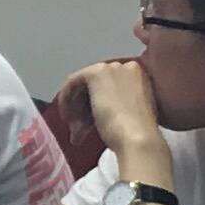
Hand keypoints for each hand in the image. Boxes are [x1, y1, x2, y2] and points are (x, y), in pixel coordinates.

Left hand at [72, 58, 164, 172]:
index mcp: (138, 76)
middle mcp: (125, 67)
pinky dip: (66, 98)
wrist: (138, 137)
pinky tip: (67, 116)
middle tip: (79, 130)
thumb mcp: (128, 115)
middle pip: (95, 86)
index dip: (95, 107)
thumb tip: (91, 116)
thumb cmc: (137, 134)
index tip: (89, 125)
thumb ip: (113, 106)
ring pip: (83, 85)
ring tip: (76, 130)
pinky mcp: (95, 73)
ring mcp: (111, 68)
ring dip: (76, 107)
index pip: (109, 88)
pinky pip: (72, 82)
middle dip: (84, 109)